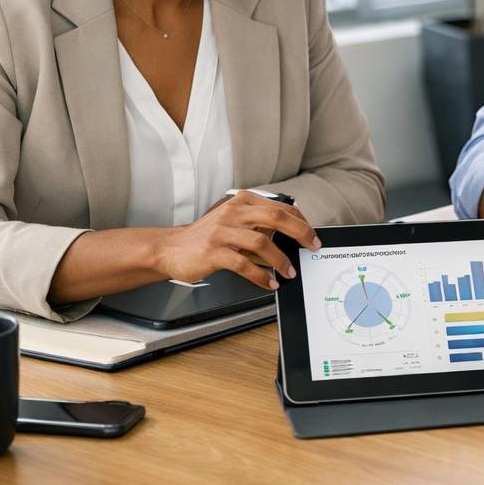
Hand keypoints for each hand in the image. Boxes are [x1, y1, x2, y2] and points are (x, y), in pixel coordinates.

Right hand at [154, 190, 320, 289]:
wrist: (170, 248)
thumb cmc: (206, 236)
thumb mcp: (234, 221)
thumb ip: (259, 222)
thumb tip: (292, 231)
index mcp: (243, 201)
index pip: (281, 208)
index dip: (301, 222)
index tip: (313, 236)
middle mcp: (233, 212)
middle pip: (276, 217)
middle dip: (300, 232)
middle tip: (312, 247)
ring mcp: (222, 232)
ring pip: (262, 242)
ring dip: (281, 260)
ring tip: (290, 272)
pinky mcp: (213, 252)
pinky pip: (243, 264)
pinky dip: (260, 275)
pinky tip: (269, 283)